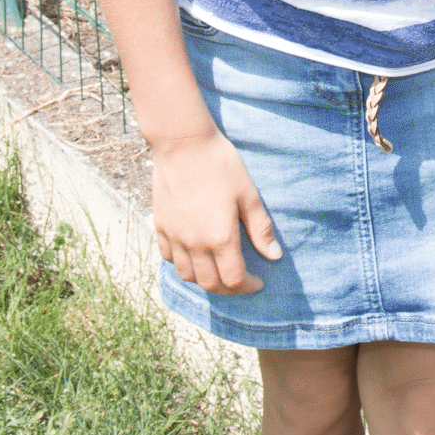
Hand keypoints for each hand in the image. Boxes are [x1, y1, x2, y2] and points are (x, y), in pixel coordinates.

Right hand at [150, 127, 281, 293]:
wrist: (183, 144)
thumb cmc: (221, 165)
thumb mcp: (249, 194)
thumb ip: (260, 228)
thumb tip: (274, 256)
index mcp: (219, 237)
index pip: (233, 279)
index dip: (248, 286)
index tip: (259, 282)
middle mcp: (194, 244)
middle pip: (209, 283)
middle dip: (228, 289)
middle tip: (242, 282)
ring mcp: (174, 236)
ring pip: (187, 275)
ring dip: (205, 280)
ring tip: (219, 272)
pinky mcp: (160, 226)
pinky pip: (169, 257)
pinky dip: (182, 264)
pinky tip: (194, 255)